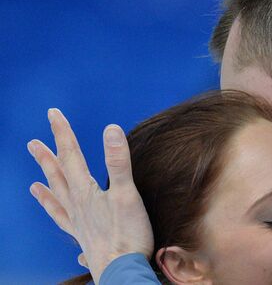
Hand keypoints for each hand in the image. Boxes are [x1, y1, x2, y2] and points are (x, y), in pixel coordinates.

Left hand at [28, 108, 153, 283]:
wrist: (123, 272)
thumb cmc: (127, 234)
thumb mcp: (126, 193)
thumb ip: (118, 161)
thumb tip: (111, 129)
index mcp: (85, 191)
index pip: (71, 155)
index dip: (62, 133)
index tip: (53, 113)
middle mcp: (77, 206)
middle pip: (58, 177)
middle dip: (47, 157)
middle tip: (32, 144)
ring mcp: (79, 224)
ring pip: (57, 202)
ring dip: (46, 189)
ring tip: (33, 185)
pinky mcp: (86, 239)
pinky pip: (66, 226)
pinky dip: (61, 223)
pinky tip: (64, 225)